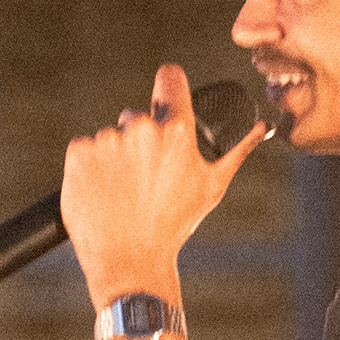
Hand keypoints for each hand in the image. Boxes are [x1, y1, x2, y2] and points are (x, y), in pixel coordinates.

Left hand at [60, 64, 266, 310]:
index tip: (166, 96)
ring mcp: (106, 140)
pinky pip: (84, 150)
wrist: (130, 261)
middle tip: (144, 179)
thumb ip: (238, 150)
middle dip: (140, 141)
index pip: (170, 78)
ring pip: (111, 138)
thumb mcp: (212, 187)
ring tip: (123, 192)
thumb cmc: (174, 225)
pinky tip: (102, 192)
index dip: (170, 87)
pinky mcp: (78, 154)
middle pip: (137, 117)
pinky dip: (90, 168)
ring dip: (114, 157)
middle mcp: (140, 127)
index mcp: (176, 130)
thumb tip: (262, 127)